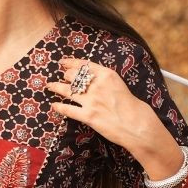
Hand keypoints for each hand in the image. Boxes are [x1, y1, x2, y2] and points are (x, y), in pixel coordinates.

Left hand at [46, 55, 183, 176]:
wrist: (138, 124)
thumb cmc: (132, 107)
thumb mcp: (120, 85)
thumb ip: (106, 81)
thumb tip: (93, 81)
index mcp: (107, 75)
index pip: (84, 65)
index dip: (71, 63)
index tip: (63, 63)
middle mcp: (97, 85)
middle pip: (74, 76)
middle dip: (65, 76)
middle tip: (60, 77)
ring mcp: (92, 101)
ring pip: (68, 90)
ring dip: (56, 87)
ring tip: (50, 86)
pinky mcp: (88, 116)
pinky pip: (68, 110)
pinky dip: (59, 107)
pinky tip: (54, 106)